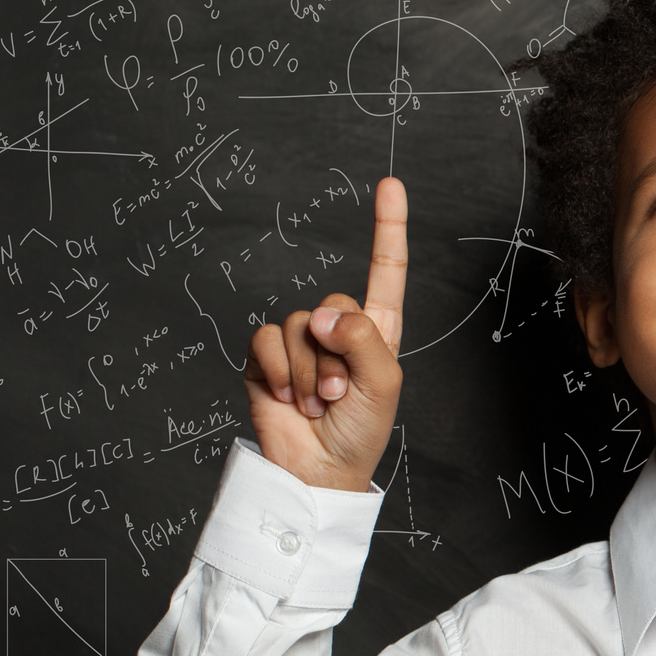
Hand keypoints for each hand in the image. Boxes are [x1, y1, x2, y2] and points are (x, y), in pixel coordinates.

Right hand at [243, 177, 407, 490]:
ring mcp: (300, 342)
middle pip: (334, 303)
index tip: (390, 185)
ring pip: (299, 324)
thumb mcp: (382, 384)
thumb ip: (362, 339)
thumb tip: (321, 315)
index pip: (384, 271)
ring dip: (310, 369)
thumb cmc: (360, 431)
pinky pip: (266, 338)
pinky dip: (281, 369)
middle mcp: (338, 330)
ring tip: (318, 402)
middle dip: (338, 354)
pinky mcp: (266, 358)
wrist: (319, 471)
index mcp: (376, 331)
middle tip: (341, 394)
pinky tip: (290, 396)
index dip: (387, 227)